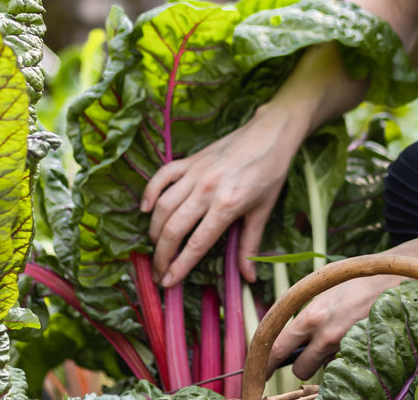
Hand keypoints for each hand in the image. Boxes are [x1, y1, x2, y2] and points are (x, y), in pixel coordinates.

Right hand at [142, 105, 305, 285]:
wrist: (271, 133)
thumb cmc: (270, 172)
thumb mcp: (263, 211)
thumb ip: (250, 245)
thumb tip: (249, 278)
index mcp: (227, 205)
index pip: (196, 244)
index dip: (180, 267)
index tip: (167, 283)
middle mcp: (206, 189)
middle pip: (173, 228)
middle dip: (161, 255)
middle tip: (158, 271)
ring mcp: (195, 172)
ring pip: (163, 206)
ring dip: (154, 230)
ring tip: (155, 247)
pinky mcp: (190, 159)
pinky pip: (162, 176)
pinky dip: (150, 192)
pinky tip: (146, 209)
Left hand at [267, 274, 403, 379]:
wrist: (391, 277)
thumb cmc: (353, 277)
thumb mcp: (320, 284)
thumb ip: (300, 306)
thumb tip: (281, 324)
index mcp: (311, 315)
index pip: (278, 348)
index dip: (266, 363)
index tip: (260, 372)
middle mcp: (326, 335)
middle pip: (299, 369)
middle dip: (299, 365)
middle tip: (303, 354)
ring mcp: (346, 346)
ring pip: (322, 368)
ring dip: (321, 360)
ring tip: (333, 337)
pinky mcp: (362, 353)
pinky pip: (342, 363)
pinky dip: (341, 356)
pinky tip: (348, 337)